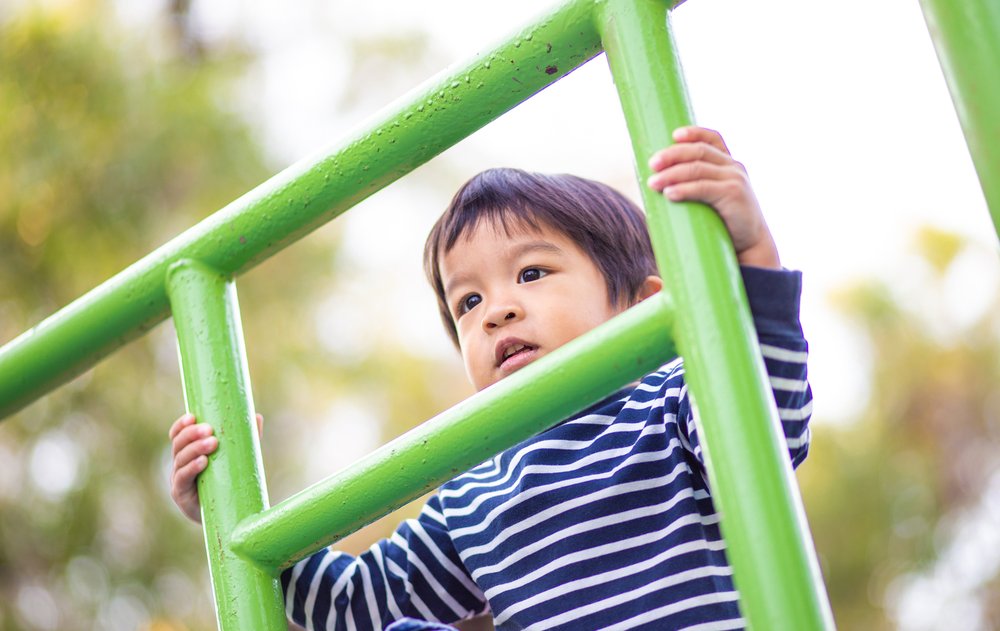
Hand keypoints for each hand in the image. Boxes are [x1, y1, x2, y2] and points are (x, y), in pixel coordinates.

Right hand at [168, 412, 262, 523]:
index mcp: (188, 453)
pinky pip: (183, 479)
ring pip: (180, 459)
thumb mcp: (237, 459)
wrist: (226, 518)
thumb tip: (257, 417)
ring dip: (195, 449)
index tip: (193, 416)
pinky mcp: (181, 495)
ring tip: (213, 443)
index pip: (178, 435)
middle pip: (178, 445)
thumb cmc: (229, 484)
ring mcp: (178, 480)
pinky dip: (192, 468)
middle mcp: (179, 465)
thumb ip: (246, 439)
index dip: (181, 425)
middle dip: (192, 434)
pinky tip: (203, 462)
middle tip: (210, 430)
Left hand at [646, 126, 779, 268]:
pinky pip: (703, 187)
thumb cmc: (724, 222)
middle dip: (672, 155)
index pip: (712, 139)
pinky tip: (669, 193)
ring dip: (671, 174)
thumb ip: (696, 185)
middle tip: (652, 164)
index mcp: (728, 163)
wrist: (750, 244)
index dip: (694, 132)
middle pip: (699, 151)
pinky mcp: (733, 194)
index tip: (674, 135)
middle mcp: (733, 166)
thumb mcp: (713, 197)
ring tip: (653, 183)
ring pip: (697, 168)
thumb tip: (657, 184)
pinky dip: (684, 189)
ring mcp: (734, 178)